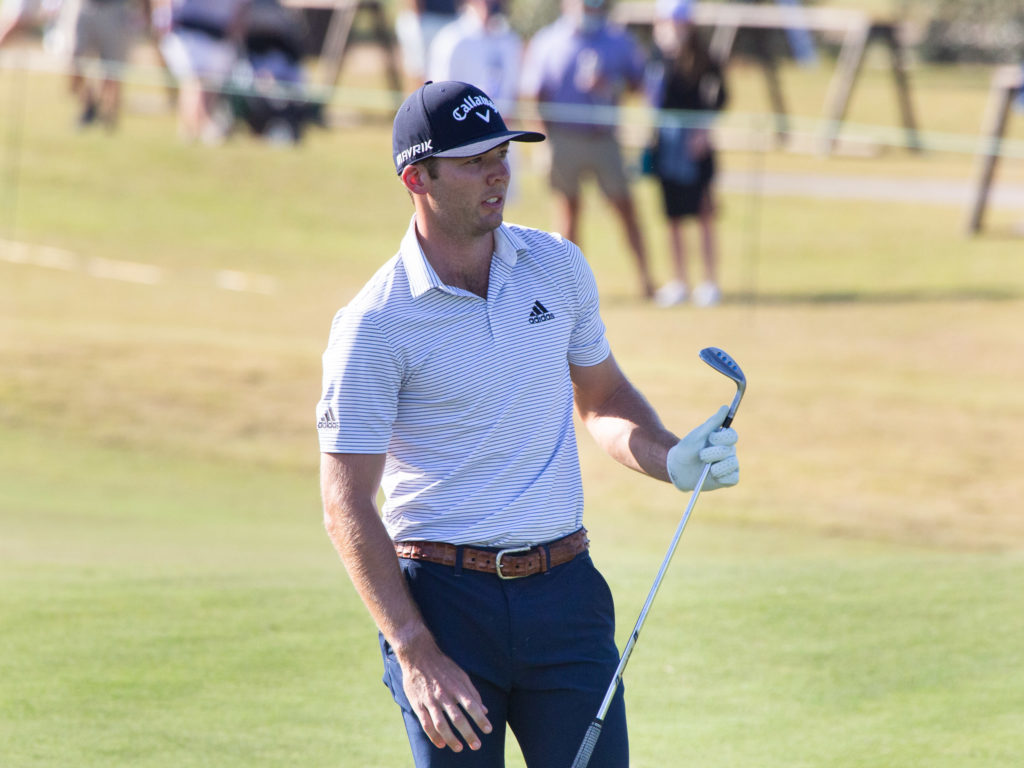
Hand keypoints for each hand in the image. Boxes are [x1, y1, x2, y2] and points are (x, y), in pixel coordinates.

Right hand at [396, 635, 492, 751]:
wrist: (418, 655)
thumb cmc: (443, 666)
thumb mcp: (461, 675)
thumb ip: (473, 693)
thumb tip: (485, 710)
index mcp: (457, 686)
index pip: (472, 705)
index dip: (480, 719)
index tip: (488, 730)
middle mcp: (444, 694)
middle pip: (458, 718)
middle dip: (468, 733)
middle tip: (477, 745)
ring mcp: (430, 700)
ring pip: (441, 724)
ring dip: (451, 738)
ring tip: (459, 748)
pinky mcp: (418, 704)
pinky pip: (425, 723)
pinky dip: (433, 736)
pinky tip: (440, 744)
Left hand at [666, 405, 738, 490]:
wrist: (678, 469)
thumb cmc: (687, 449)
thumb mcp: (697, 435)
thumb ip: (712, 422)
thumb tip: (726, 407)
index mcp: (723, 439)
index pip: (732, 436)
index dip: (721, 438)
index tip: (709, 438)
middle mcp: (729, 451)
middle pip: (730, 450)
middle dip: (712, 454)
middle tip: (701, 456)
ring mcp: (730, 465)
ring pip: (732, 464)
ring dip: (715, 467)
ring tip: (705, 468)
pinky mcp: (729, 479)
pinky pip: (733, 478)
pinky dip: (721, 477)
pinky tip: (712, 476)